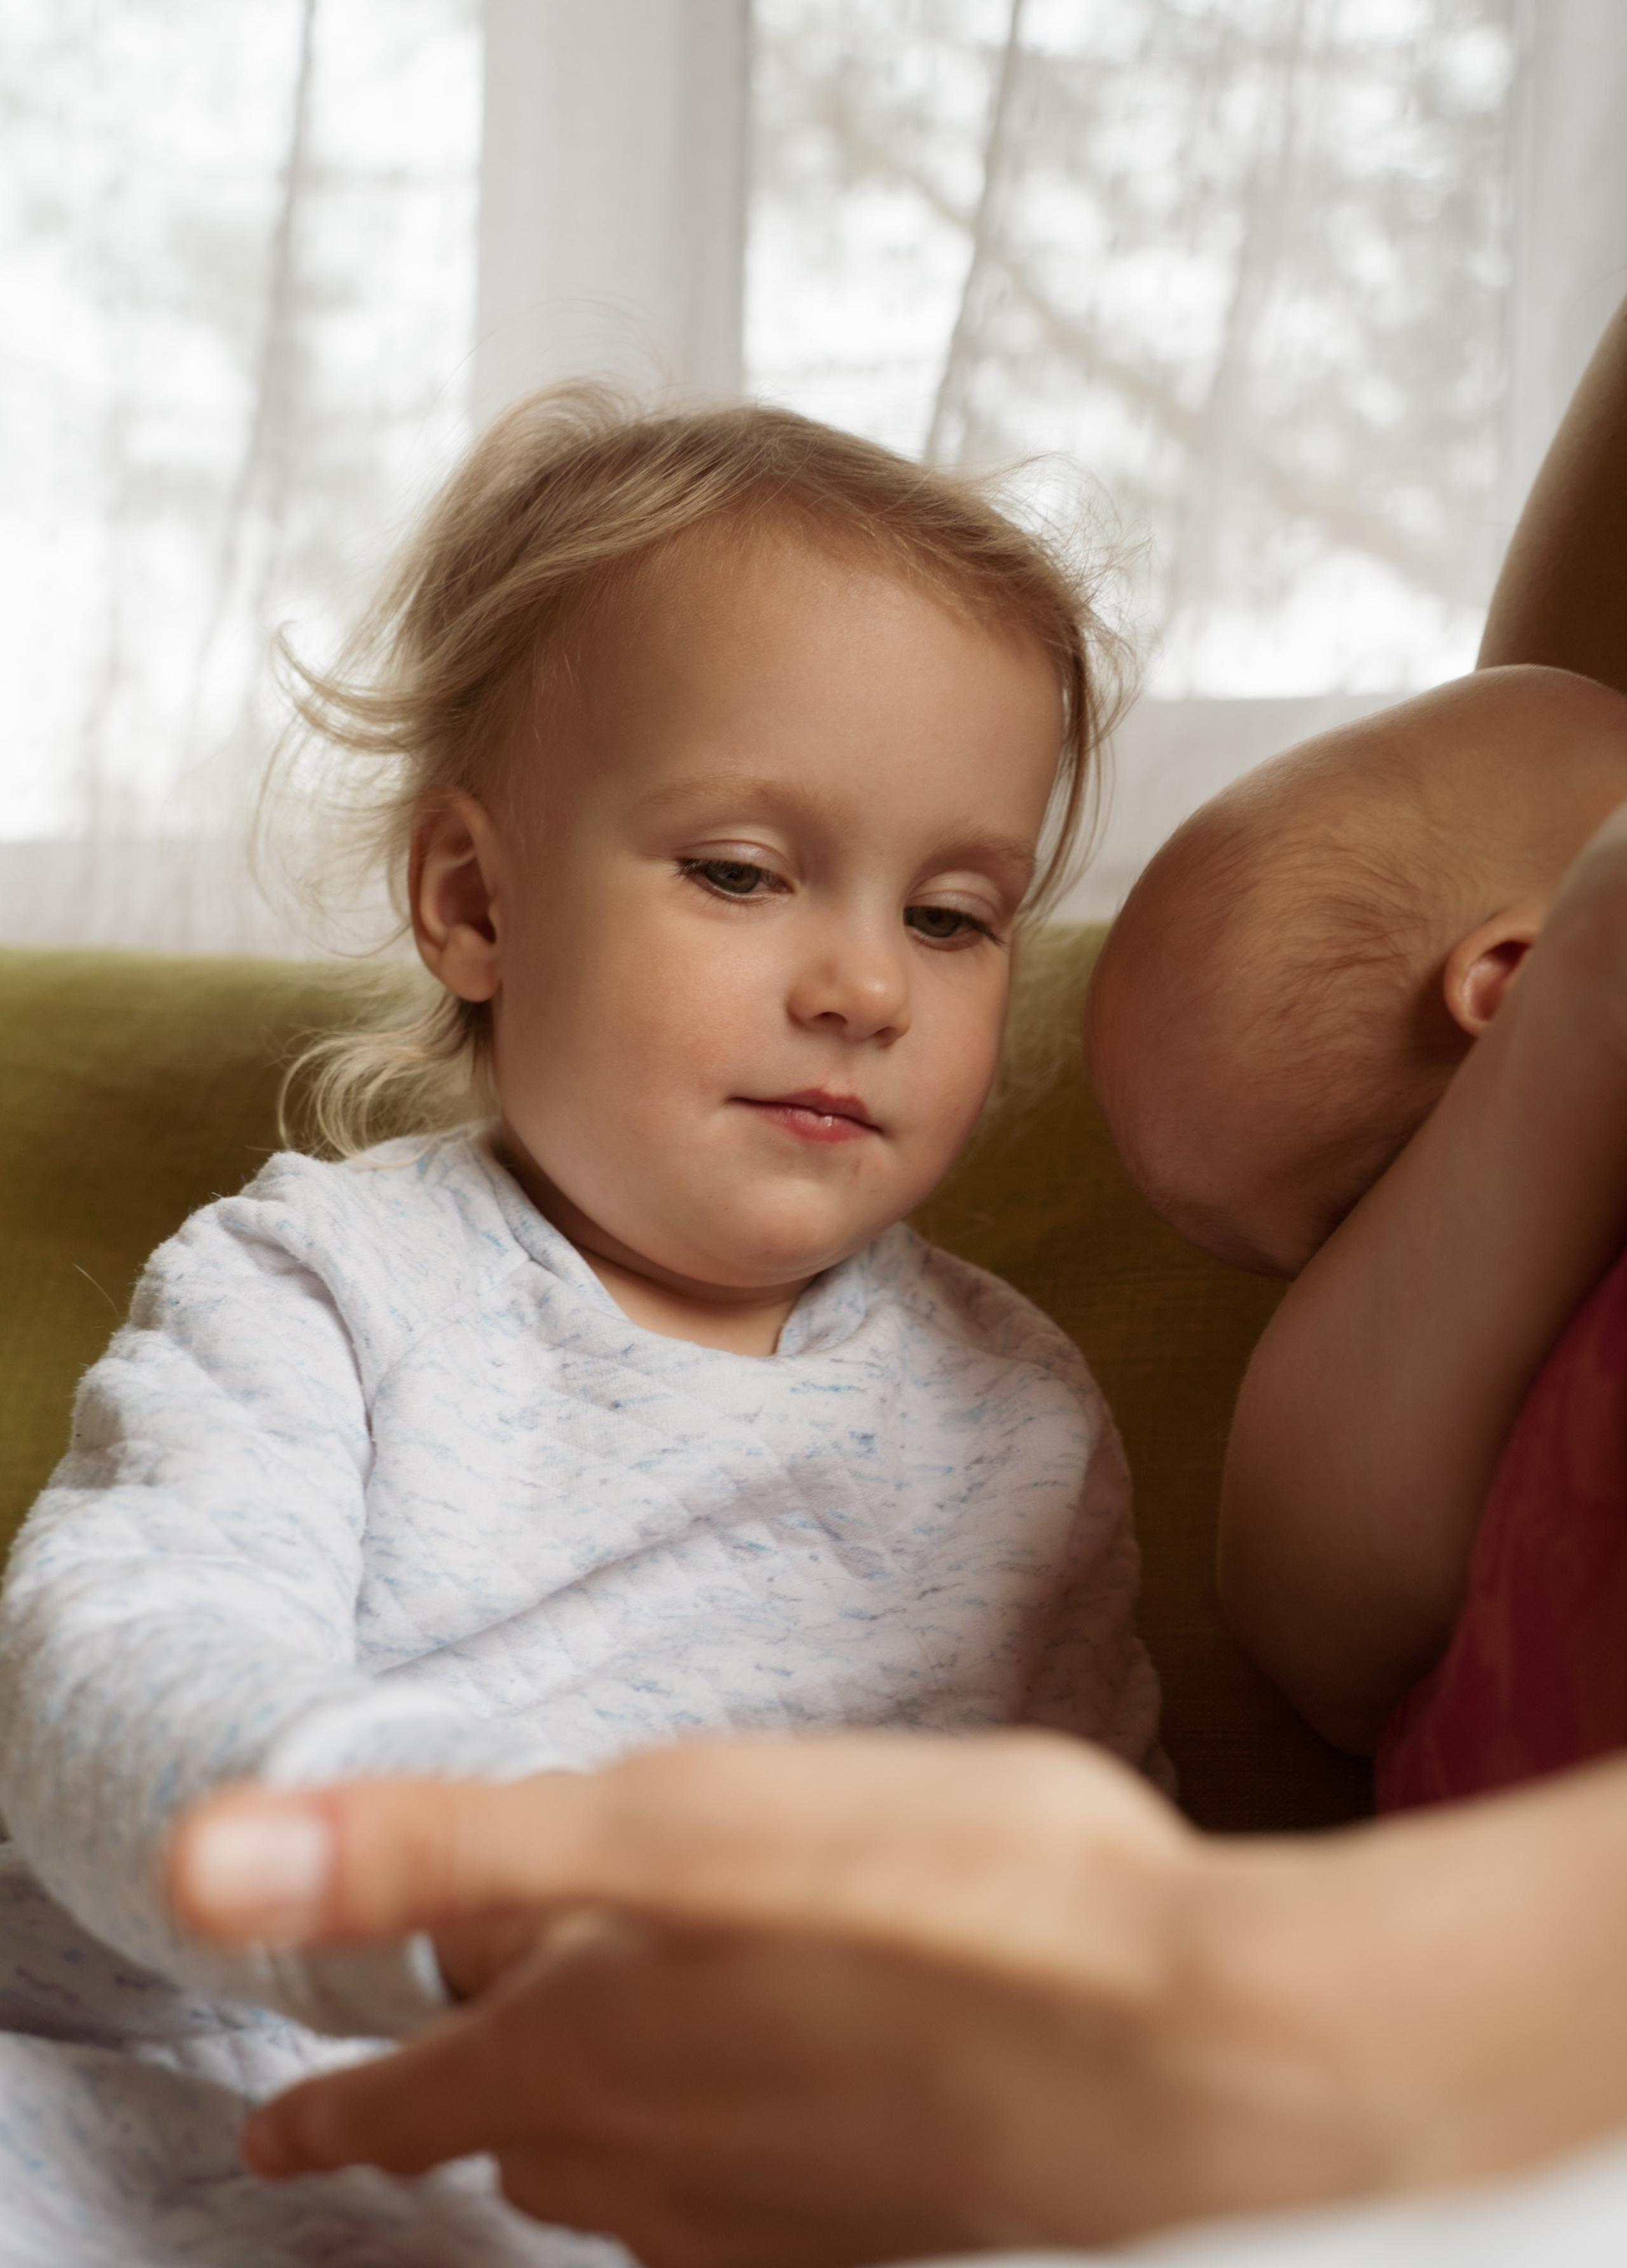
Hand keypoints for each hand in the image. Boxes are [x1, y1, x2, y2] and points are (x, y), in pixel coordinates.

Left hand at [167, 1736, 1626, 2265]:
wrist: (1200, 2058)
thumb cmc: (946, 1904)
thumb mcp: (671, 1822)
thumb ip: (439, 1844)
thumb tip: (198, 1856)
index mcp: (594, 2057)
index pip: (408, 2100)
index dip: (333, 2109)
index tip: (275, 2131)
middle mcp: (668, 2171)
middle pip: (524, 2154)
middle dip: (464, 2118)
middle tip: (428, 2102)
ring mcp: (783, 2229)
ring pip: (638, 2202)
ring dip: (589, 2159)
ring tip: (579, 2129)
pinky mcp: (886, 2244)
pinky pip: (751, 2228)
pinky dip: (717, 2186)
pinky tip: (767, 2153)